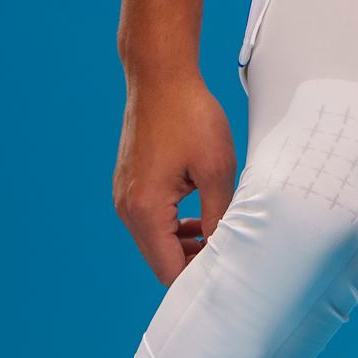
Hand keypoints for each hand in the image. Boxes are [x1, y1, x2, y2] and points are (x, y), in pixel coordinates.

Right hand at [113, 68, 239, 286]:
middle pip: (161, 261)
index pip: (170, 271)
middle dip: (195, 264)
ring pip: (157, 242)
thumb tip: (225, 251)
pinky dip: (175, 227)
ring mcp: (124, 197)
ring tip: (222, 234)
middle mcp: (127, 209)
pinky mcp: (129, 185)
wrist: (160, 77)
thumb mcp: (216, 169)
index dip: (200, 279)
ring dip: (187, 245)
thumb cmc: (190, 116)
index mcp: (146, 210)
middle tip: (234, 256)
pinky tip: (202, 216)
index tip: (231, 275)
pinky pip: (151, 221)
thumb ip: (219, 216)